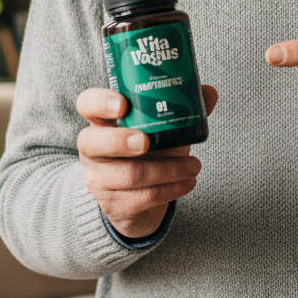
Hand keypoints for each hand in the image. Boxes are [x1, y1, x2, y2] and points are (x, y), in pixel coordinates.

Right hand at [76, 84, 217, 238]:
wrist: (140, 203)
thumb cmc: (149, 155)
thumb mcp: (162, 131)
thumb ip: (182, 110)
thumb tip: (210, 91)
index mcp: (101, 123)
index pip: (87, 104)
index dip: (100, 102)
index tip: (123, 104)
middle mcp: (93, 150)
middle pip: (93, 143)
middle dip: (122, 141)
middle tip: (147, 141)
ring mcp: (99, 180)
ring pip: (128, 174)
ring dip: (168, 170)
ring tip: (194, 165)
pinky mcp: (114, 206)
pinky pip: (143, 198)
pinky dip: (171, 189)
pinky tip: (188, 182)